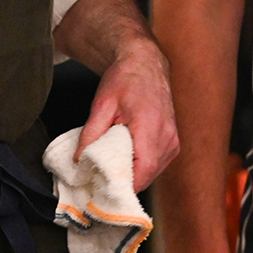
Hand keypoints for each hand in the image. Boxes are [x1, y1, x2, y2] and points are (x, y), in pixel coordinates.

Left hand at [81, 40, 180, 190]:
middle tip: (101, 180)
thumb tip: (78, 161)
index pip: (143, 170)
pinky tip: (127, 158)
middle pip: (147, 176)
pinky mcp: (174, 142)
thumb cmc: (125, 79)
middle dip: (124, 182)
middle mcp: (167, 136)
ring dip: (134, 175)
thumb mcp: (101, 105)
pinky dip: (142, 166)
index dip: (123, 185)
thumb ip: (90, 135)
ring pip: (153, 173)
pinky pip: (158, 165)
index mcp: (150, 126)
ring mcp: (173, 140)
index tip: (103, 189)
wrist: (145, 63)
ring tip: (113, 167)